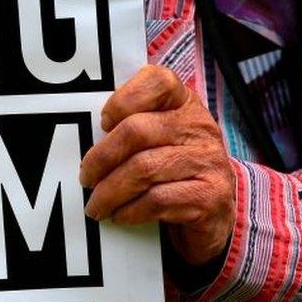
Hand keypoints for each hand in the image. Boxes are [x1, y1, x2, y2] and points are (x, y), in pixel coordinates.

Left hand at [79, 65, 234, 265]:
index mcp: (186, 106)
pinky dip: (131, 210)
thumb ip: (134, 131)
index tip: (103, 123)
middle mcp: (201, 128)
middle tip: (86, 178)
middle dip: (102, 158)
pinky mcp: (210, 196)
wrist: (215, 220)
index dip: (123, 99)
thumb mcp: (161, 144)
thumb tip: (88, 136)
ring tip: (96, 205)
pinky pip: (157, 200)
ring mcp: (209, 162)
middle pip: (138, 130)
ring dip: (110, 191)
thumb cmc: (176, 177)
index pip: (158, 81)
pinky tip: (121, 215)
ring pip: (144, 169)